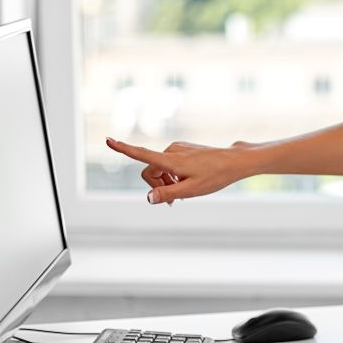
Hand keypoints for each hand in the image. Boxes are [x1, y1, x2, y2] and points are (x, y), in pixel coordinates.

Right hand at [105, 137, 254, 204]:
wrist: (234, 162)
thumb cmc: (215, 176)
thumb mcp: (192, 190)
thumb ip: (168, 194)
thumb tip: (148, 198)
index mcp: (170, 160)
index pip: (141, 154)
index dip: (123, 149)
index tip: (108, 140)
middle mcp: (171, 151)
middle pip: (149, 171)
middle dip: (156, 186)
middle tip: (173, 201)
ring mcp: (177, 148)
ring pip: (159, 168)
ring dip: (165, 182)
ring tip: (182, 192)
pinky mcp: (183, 149)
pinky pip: (169, 164)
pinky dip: (172, 175)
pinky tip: (186, 182)